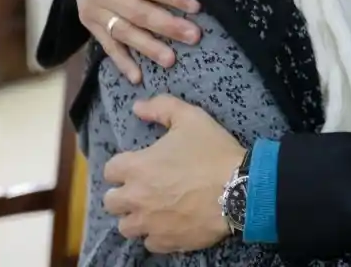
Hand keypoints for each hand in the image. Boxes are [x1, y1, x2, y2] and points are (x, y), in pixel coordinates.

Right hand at [70, 0, 198, 81]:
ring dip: (147, 47)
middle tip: (194, 36)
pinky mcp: (91, 22)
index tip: (196, 6)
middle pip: (138, 12)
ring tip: (171, 60)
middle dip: (167, 26)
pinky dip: (121, 61)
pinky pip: (107, 44)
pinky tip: (137, 77)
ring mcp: (94, 9)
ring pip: (124, 32)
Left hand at [102, 95, 244, 252]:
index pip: (109, 170)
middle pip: (111, 202)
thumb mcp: (191, 118)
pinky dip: (156, 235)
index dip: (122, 166)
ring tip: (152, 210)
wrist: (240, 188)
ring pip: (126, 227)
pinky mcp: (166, 241)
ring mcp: (150, 223)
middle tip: (142, 188)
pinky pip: (149, 243)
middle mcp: (136, 198)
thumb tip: (137, 107)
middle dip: (123, 194)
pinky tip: (169, 225)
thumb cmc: (213, 151)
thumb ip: (161, 107)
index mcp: (137, 167)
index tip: (137, 165)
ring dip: (135, 217)